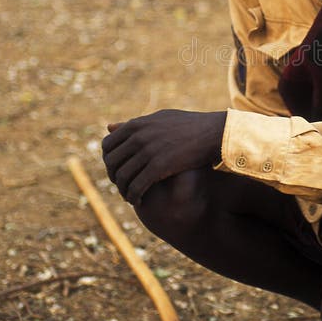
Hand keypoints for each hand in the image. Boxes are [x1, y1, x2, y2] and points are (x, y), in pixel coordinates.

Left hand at [102, 109, 225, 204]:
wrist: (214, 133)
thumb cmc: (189, 125)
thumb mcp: (159, 118)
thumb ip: (134, 124)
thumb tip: (110, 127)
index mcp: (137, 124)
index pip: (108, 145)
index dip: (109, 161)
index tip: (116, 170)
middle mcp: (139, 137)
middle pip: (112, 163)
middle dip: (114, 177)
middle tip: (122, 185)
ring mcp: (148, 151)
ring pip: (123, 177)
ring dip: (123, 190)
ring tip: (129, 196)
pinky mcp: (159, 166)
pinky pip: (137, 186)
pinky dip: (134, 196)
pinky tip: (138, 201)